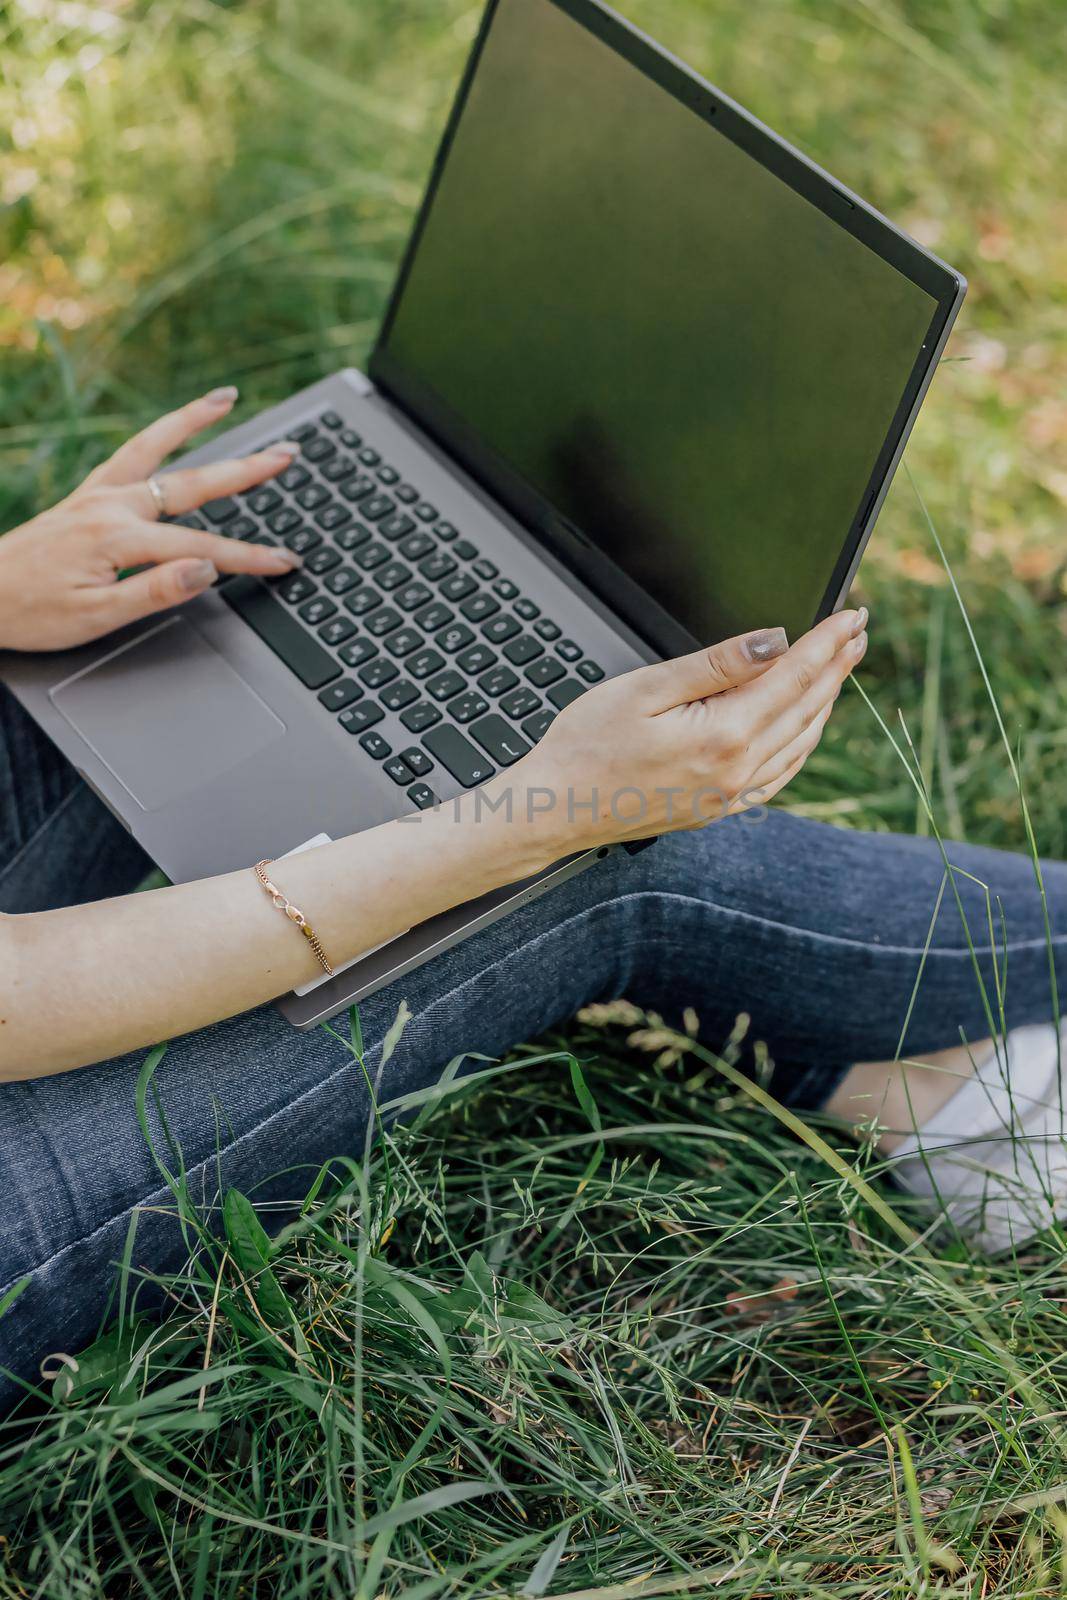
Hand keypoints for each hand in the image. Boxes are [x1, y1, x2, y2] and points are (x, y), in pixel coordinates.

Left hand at [0, 387, 303, 651]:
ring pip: (155, 449)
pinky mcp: (84, 497)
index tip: (286, 561)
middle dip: (245, 470)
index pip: (202, 548)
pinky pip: (128, 454)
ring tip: (228, 398)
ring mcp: (95, 495)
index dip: (249, 557)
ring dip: (195, 421)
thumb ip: (154, 591)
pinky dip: (157, 436)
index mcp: (117, 538)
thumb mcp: (95, 616)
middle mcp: (110, 506)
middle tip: (287, 455)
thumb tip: (205, 570)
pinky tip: (173, 430)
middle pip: (192, 482)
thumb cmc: (30, 613)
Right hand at [515, 609, 867, 853]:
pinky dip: (802, 743)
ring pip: (800, 743)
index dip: (825, 643)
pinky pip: (779, 773)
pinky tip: (805, 726)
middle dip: (835, 666)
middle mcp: (736, 772)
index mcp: (722, 736)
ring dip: (825, 702)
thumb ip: (716, 665)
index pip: (792, 677)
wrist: (556, 807)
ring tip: (841, 669)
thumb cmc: (586, 745)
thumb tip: (773, 642)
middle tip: (858, 632)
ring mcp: (729, 795)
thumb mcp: (646, 688)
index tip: (851, 616)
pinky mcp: (718, 808)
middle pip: (806, 709)